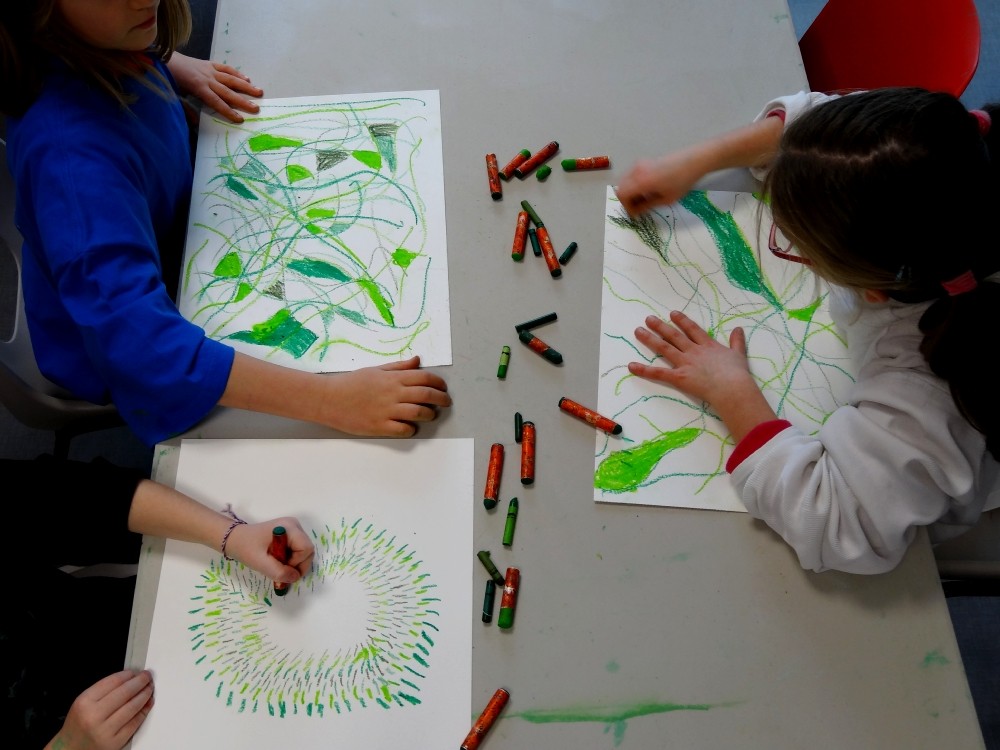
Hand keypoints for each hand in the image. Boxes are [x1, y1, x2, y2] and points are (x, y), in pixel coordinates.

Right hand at [45, 670, 153, 749]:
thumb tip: (128, 679)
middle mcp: (93, 716)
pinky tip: (148, 704)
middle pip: (124, 693)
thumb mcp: (82, 703)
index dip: (127, 675)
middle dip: (139, 682)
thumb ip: (102, 691)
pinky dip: (144, 711)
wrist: (70, 749)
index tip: (135, 672)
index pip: (112, 682)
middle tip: (147, 676)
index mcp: (84, 702)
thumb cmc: (78, 725)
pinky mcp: (115, 743)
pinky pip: (134, 723)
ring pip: (132, 707)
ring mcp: (105, 731)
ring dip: (144, 695)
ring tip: (149, 688)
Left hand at [166, 52, 262, 122]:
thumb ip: (186, 109)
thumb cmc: (169, 79)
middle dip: (243, 100)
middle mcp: (207, 78)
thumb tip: (196, 123)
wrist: (164, 57)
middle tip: (256, 108)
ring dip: (246, 86)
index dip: (228, 111)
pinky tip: (247, 78)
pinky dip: (237, 73)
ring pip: (231, 78)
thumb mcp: (174, 96)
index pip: (216, 102)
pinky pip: (226, 68)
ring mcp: (210, 70)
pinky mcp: (210, 64)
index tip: (240, 119)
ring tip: (259, 92)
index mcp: (198, 88)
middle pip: (228, 91)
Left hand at [225, 517, 314, 583]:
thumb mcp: (260, 563)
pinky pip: (298, 551)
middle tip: (280, 571)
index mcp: (289, 527)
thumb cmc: (246, 548)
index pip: (306, 548)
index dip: (297, 562)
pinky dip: (291, 560)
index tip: (281, 568)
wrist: (236, 539)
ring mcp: (294, 529)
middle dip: (296, 565)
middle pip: (307, 550)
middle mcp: (295, 526)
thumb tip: (295, 577)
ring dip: (293, 564)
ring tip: (277, 565)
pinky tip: (278, 561)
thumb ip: (279, 572)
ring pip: (304, 552)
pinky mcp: (291, 534)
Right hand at [321, 356, 451, 436]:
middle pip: (426, 395)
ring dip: (429, 414)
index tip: (443, 388)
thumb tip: (418, 360)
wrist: (328, 398)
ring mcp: (387, 411)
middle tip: (446, 402)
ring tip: (431, 415)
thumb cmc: (352, 383)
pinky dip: (411, 429)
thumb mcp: (376, 370)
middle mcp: (393, 393)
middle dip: (441, 399)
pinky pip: (403, 430)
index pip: (425, 377)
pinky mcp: (379, 426)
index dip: (439, 383)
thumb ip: (399, 367)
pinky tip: (411, 427)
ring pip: (419, 413)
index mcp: (393, 378)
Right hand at [614, 148, 704, 216]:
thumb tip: (636, 211)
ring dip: (631, 192)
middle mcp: (636, 171)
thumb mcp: (665, 199)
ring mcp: (639, 164)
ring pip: (626, 181)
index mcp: (640, 181)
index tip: (635, 214)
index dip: (626, 207)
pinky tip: (648, 189)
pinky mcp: (644, 161)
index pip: (622, 195)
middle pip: (621, 188)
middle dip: (627, 200)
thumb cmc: (681, 182)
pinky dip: (634, 185)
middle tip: (638, 208)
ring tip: (645, 199)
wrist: (693, 161)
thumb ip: (647, 205)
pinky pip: (632, 176)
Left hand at [629, 312, 776, 441]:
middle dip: (660, 326)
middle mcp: (694, 351)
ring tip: (638, 331)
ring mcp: (685, 363)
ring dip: (650, 339)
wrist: (732, 388)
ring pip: (664, 348)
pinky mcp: (679, 377)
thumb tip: (739, 328)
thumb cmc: (737, 374)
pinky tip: (631, 366)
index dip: (682, 321)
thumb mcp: (739, 354)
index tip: (672, 313)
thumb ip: (737, 341)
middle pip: (674, 336)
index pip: (692, 330)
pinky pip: (658, 373)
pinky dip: (644, 370)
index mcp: (708, 346)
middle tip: (648, 318)